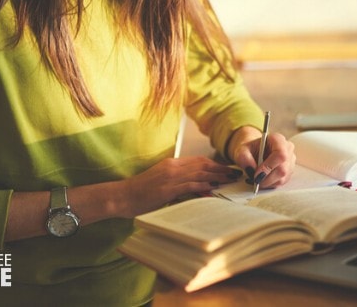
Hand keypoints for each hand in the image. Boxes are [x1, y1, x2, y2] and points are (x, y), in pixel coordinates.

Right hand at [116, 157, 240, 217]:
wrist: (122, 196)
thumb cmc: (139, 192)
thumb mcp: (160, 182)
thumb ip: (176, 182)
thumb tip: (193, 187)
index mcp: (171, 163)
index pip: (198, 160)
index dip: (214, 164)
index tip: (225, 168)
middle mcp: (173, 167)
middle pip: (202, 164)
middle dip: (220, 168)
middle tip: (234, 173)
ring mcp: (170, 177)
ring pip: (199, 173)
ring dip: (216, 176)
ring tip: (229, 179)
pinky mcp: (167, 188)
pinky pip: (189, 185)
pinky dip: (203, 185)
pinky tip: (213, 188)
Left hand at [228, 127, 295, 189]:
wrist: (255, 152)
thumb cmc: (250, 150)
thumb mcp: (242, 151)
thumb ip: (244, 158)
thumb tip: (252, 170)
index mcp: (277, 139)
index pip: (280, 154)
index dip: (268, 167)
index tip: (256, 174)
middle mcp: (287, 148)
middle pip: (283, 169)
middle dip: (267, 178)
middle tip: (255, 180)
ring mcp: (291, 160)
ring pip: (283, 177)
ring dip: (268, 182)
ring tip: (258, 178)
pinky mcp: (290, 170)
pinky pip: (283, 181)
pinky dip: (271, 184)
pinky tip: (264, 179)